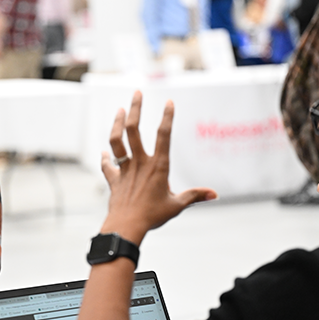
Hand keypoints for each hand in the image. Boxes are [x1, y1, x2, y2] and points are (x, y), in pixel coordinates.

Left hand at [100, 91, 216, 242]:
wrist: (126, 226)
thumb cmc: (152, 216)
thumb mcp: (177, 205)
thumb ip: (195, 196)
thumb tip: (214, 194)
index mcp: (158, 166)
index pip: (163, 136)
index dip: (167, 117)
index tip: (169, 102)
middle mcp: (140, 163)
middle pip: (134, 130)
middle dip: (136, 108)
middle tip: (137, 93)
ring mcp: (124, 169)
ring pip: (117, 141)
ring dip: (117, 124)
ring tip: (120, 110)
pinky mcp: (114, 179)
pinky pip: (107, 166)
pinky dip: (105, 158)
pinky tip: (103, 152)